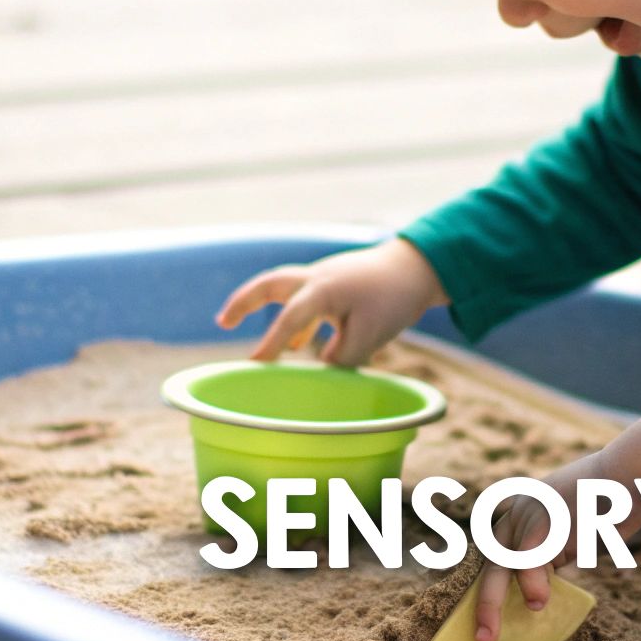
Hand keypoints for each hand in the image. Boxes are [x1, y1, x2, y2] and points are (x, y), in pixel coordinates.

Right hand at [214, 237, 449, 365]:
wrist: (418, 268)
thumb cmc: (394, 299)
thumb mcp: (369, 336)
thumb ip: (341, 357)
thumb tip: (319, 372)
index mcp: (324, 289)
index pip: (290, 318)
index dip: (271, 343)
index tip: (256, 364)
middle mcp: (317, 278)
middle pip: (269, 284)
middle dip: (242, 302)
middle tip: (222, 322)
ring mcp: (324, 278)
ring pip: (284, 290)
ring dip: (263, 310)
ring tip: (255, 347)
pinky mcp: (335, 285)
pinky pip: (305, 302)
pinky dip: (296, 322)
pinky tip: (298, 347)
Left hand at [471, 414, 640, 640]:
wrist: (631, 473)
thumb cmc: (615, 502)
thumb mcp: (576, 528)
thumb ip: (556, 553)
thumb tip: (541, 590)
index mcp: (524, 507)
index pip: (496, 550)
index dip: (489, 582)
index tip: (485, 615)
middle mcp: (519, 508)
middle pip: (490, 561)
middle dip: (484, 603)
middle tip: (482, 637)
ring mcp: (529, 515)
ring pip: (502, 567)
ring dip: (494, 605)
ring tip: (493, 636)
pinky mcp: (545, 522)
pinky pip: (529, 563)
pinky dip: (533, 586)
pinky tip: (538, 603)